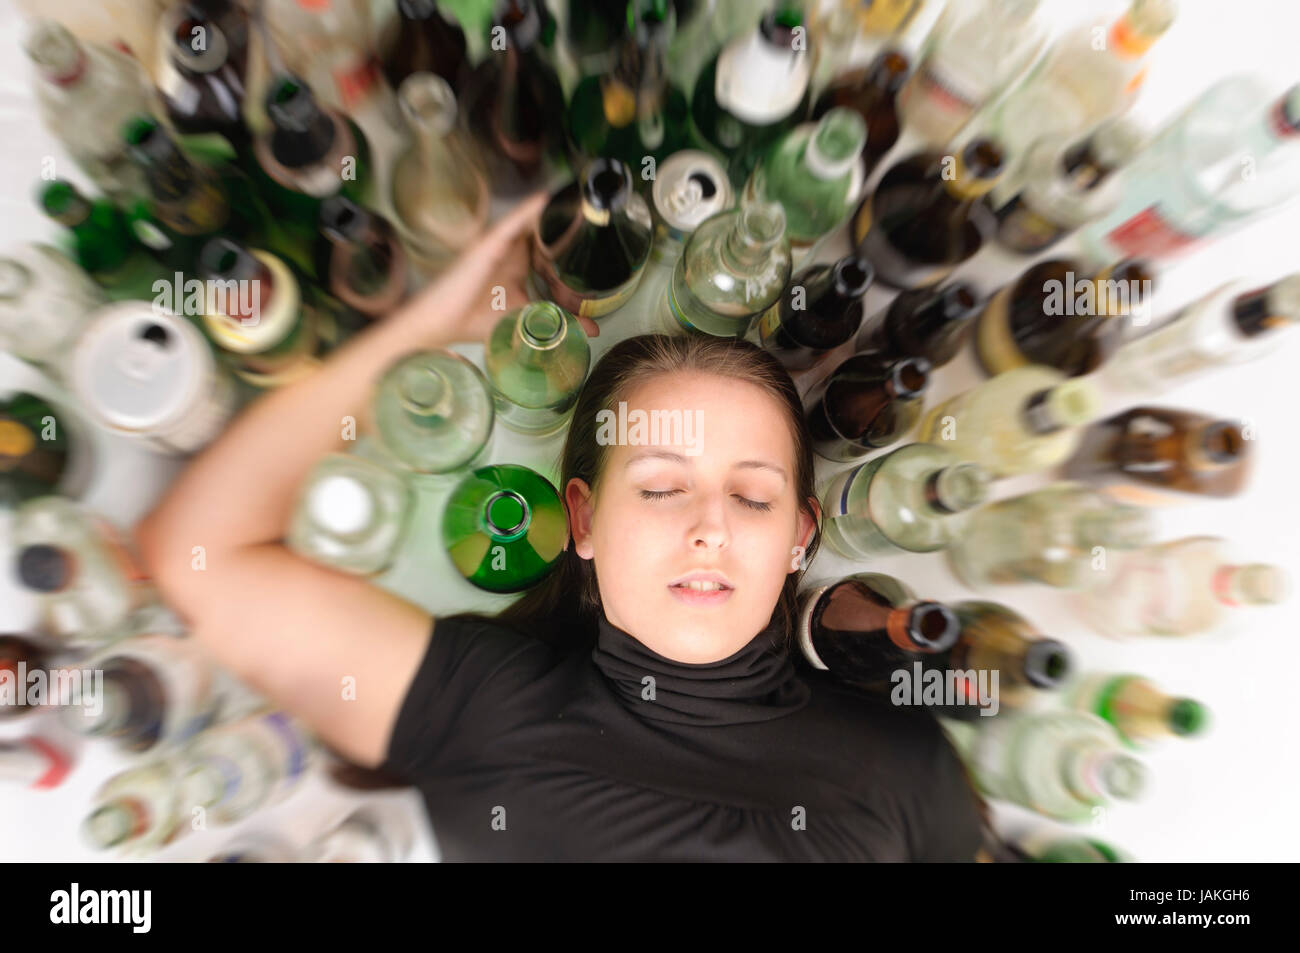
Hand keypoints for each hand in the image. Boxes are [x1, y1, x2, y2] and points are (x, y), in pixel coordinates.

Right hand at [400, 191, 600, 344]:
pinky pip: (510, 224)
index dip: (570, 237)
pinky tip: (546, 198)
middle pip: (542, 228)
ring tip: (579, 195)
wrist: (441, 323)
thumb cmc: (477, 321)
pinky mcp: (487, 244)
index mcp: (519, 265)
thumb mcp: (529, 319)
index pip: (549, 245)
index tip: (596, 230)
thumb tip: (595, 329)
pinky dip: (528, 211)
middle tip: (594, 209)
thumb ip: (561, 320)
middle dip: (566, 219)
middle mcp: (510, 251)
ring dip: (551, 209)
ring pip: (529, 222)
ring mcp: (498, 244)